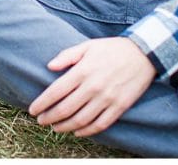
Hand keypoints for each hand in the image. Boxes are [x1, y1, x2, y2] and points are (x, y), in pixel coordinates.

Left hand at [28, 37, 155, 137]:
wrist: (144, 54)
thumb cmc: (112, 49)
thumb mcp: (87, 46)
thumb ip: (67, 56)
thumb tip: (49, 67)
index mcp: (82, 71)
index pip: (56, 92)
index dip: (42, 103)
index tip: (33, 110)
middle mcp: (93, 87)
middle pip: (65, 109)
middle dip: (49, 117)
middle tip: (41, 121)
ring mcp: (107, 99)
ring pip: (80, 120)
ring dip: (65, 127)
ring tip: (55, 128)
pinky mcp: (119, 107)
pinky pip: (100, 124)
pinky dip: (86, 131)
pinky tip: (77, 132)